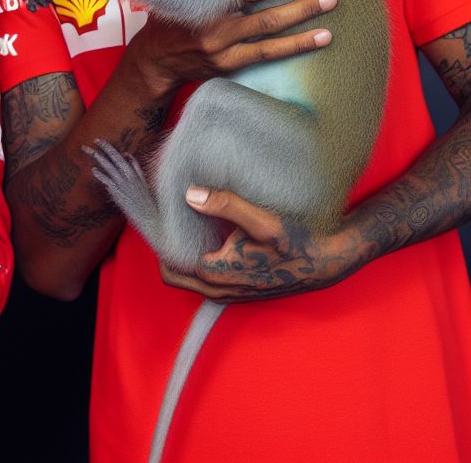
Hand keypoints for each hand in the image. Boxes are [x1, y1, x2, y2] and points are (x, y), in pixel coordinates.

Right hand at [123, 0, 335, 99]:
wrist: (154, 61)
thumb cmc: (165, 15)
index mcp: (204, 0)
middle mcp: (214, 25)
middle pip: (265, 14)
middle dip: (301, 3)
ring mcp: (222, 48)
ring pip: (269, 36)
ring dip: (303, 26)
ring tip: (330, 17)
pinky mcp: (228, 66)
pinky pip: (265, 57)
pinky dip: (293, 48)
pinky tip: (318, 41)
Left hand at [158, 187, 362, 300]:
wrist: (327, 262)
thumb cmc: (296, 242)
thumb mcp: (262, 220)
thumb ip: (225, 205)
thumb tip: (190, 194)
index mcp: (216, 273)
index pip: (169, 262)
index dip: (162, 239)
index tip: (160, 215)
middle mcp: (219, 289)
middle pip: (174, 274)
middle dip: (167, 250)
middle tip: (169, 218)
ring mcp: (229, 292)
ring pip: (190, 278)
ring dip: (183, 256)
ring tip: (185, 224)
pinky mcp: (239, 288)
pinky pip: (206, 278)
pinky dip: (200, 260)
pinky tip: (208, 234)